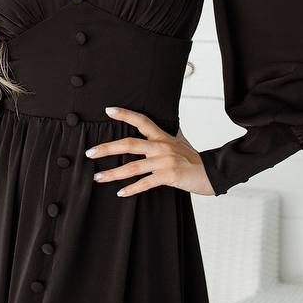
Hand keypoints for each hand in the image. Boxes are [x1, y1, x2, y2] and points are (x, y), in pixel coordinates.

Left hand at [86, 107, 215, 196]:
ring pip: (133, 166)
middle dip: (107, 148)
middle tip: (90, 152)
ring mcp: (165, 161)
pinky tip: (120, 192)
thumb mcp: (180, 142)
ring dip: (113, 173)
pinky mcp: (169, 175)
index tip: (107, 110)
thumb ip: (167, 136)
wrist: (213, 172)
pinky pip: (146, 183)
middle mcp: (161, 146)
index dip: (125, 114)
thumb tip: (157, 129)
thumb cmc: (194, 159)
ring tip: (98, 177)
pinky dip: (132, 189)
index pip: (141, 120)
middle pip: (129, 144)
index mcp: (162, 136)